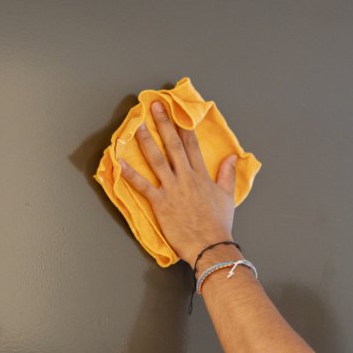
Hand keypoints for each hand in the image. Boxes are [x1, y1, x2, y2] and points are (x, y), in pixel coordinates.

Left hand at [118, 100, 237, 266]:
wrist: (210, 245)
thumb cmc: (219, 224)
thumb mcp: (227, 196)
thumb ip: (227, 174)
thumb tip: (233, 157)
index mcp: (201, 176)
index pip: (191, 145)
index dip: (183, 127)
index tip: (177, 112)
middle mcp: (186, 177)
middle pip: (173, 146)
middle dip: (164, 124)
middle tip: (156, 107)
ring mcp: (172, 189)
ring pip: (156, 160)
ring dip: (146, 141)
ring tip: (137, 126)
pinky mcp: (160, 203)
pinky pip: (142, 185)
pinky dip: (130, 174)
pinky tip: (119, 162)